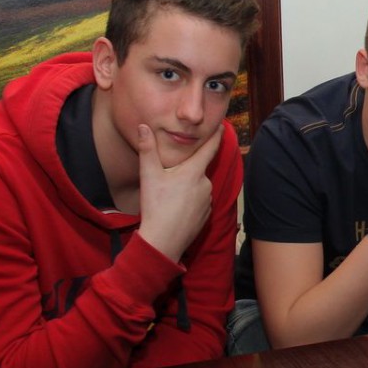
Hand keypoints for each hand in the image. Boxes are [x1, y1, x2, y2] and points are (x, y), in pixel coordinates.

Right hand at [136, 124, 222, 261]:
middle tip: (168, 178)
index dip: (216, 136)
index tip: (223, 126)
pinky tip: (176, 207)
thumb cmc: (156, 206)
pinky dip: (189, 201)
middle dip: (186, 170)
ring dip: (186, 187)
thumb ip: (147, 149)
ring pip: (197, 186)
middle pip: (197, 170)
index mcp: (194, 172)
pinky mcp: (207, 215)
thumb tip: (143, 127)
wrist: (163, 241)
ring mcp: (208, 200)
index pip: (209, 149)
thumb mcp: (148, 175)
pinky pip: (199, 201)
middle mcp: (206, 184)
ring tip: (168, 197)